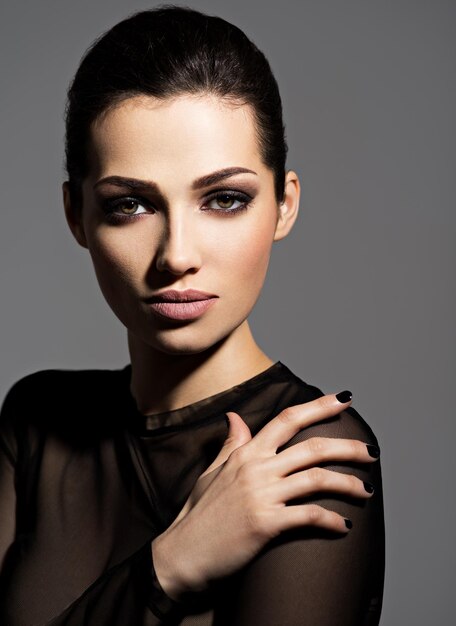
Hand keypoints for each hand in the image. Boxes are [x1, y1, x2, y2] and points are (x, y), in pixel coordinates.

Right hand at [151, 391, 379, 600]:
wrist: (182, 553)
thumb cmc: (198, 513)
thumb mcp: (213, 471)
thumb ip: (231, 444)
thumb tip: (235, 416)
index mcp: (246, 453)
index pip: (287, 419)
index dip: (318, 406)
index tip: (343, 400)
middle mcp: (256, 468)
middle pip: (313, 447)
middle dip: (348, 447)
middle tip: (371, 452)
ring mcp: (261, 494)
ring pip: (317, 478)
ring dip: (348, 484)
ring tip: (366, 491)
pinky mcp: (265, 523)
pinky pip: (309, 515)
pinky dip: (332, 520)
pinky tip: (345, 525)